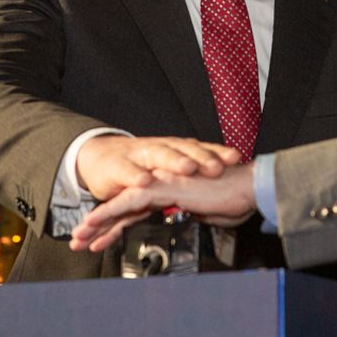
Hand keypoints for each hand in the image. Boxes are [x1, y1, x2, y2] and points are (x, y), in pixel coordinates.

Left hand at [69, 164, 257, 252]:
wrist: (250, 187)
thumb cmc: (237, 199)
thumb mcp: (210, 216)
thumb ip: (195, 216)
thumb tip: (191, 220)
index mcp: (170, 194)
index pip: (136, 213)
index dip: (116, 227)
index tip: (101, 242)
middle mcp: (161, 187)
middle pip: (122, 209)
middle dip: (99, 227)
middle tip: (79, 243)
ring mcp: (160, 186)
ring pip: (119, 206)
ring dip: (97, 223)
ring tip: (78, 239)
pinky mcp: (162, 189)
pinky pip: (128, 203)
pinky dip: (108, 213)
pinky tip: (92, 223)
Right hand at [75, 135, 241, 200]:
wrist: (101, 159)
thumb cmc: (141, 167)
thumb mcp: (168, 173)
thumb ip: (193, 180)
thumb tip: (222, 187)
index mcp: (175, 150)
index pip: (200, 149)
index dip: (217, 153)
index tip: (236, 158)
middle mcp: (159, 148)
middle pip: (183, 150)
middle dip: (201, 157)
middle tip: (217, 166)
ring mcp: (138, 155)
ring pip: (158, 155)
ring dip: (174, 161)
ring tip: (188, 168)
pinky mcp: (117, 166)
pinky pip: (127, 172)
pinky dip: (135, 176)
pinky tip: (143, 181)